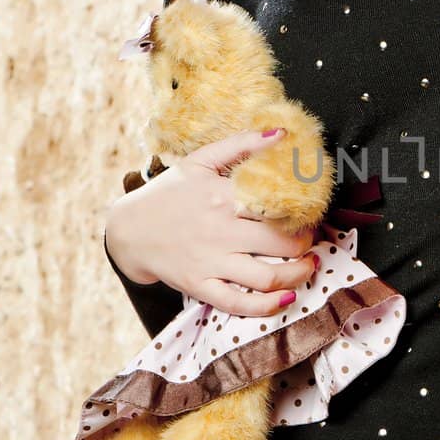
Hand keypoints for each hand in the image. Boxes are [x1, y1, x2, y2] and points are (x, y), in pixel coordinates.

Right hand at [104, 128, 318, 316]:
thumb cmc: (167, 193)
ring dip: (298, 275)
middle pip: (280, 243)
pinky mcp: (200, 286)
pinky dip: (267, 306)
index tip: (311, 211)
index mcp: (222, 196)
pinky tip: (286, 298)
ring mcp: (210, 261)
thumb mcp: (200, 160)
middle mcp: (220, 230)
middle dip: (306, 243)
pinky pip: (239, 303)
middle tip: (311, 239)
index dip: (303, 210)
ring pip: (267, 277)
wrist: (127, 229)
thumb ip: (241, 144)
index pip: (277, 205)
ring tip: (308, 266)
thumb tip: (280, 133)